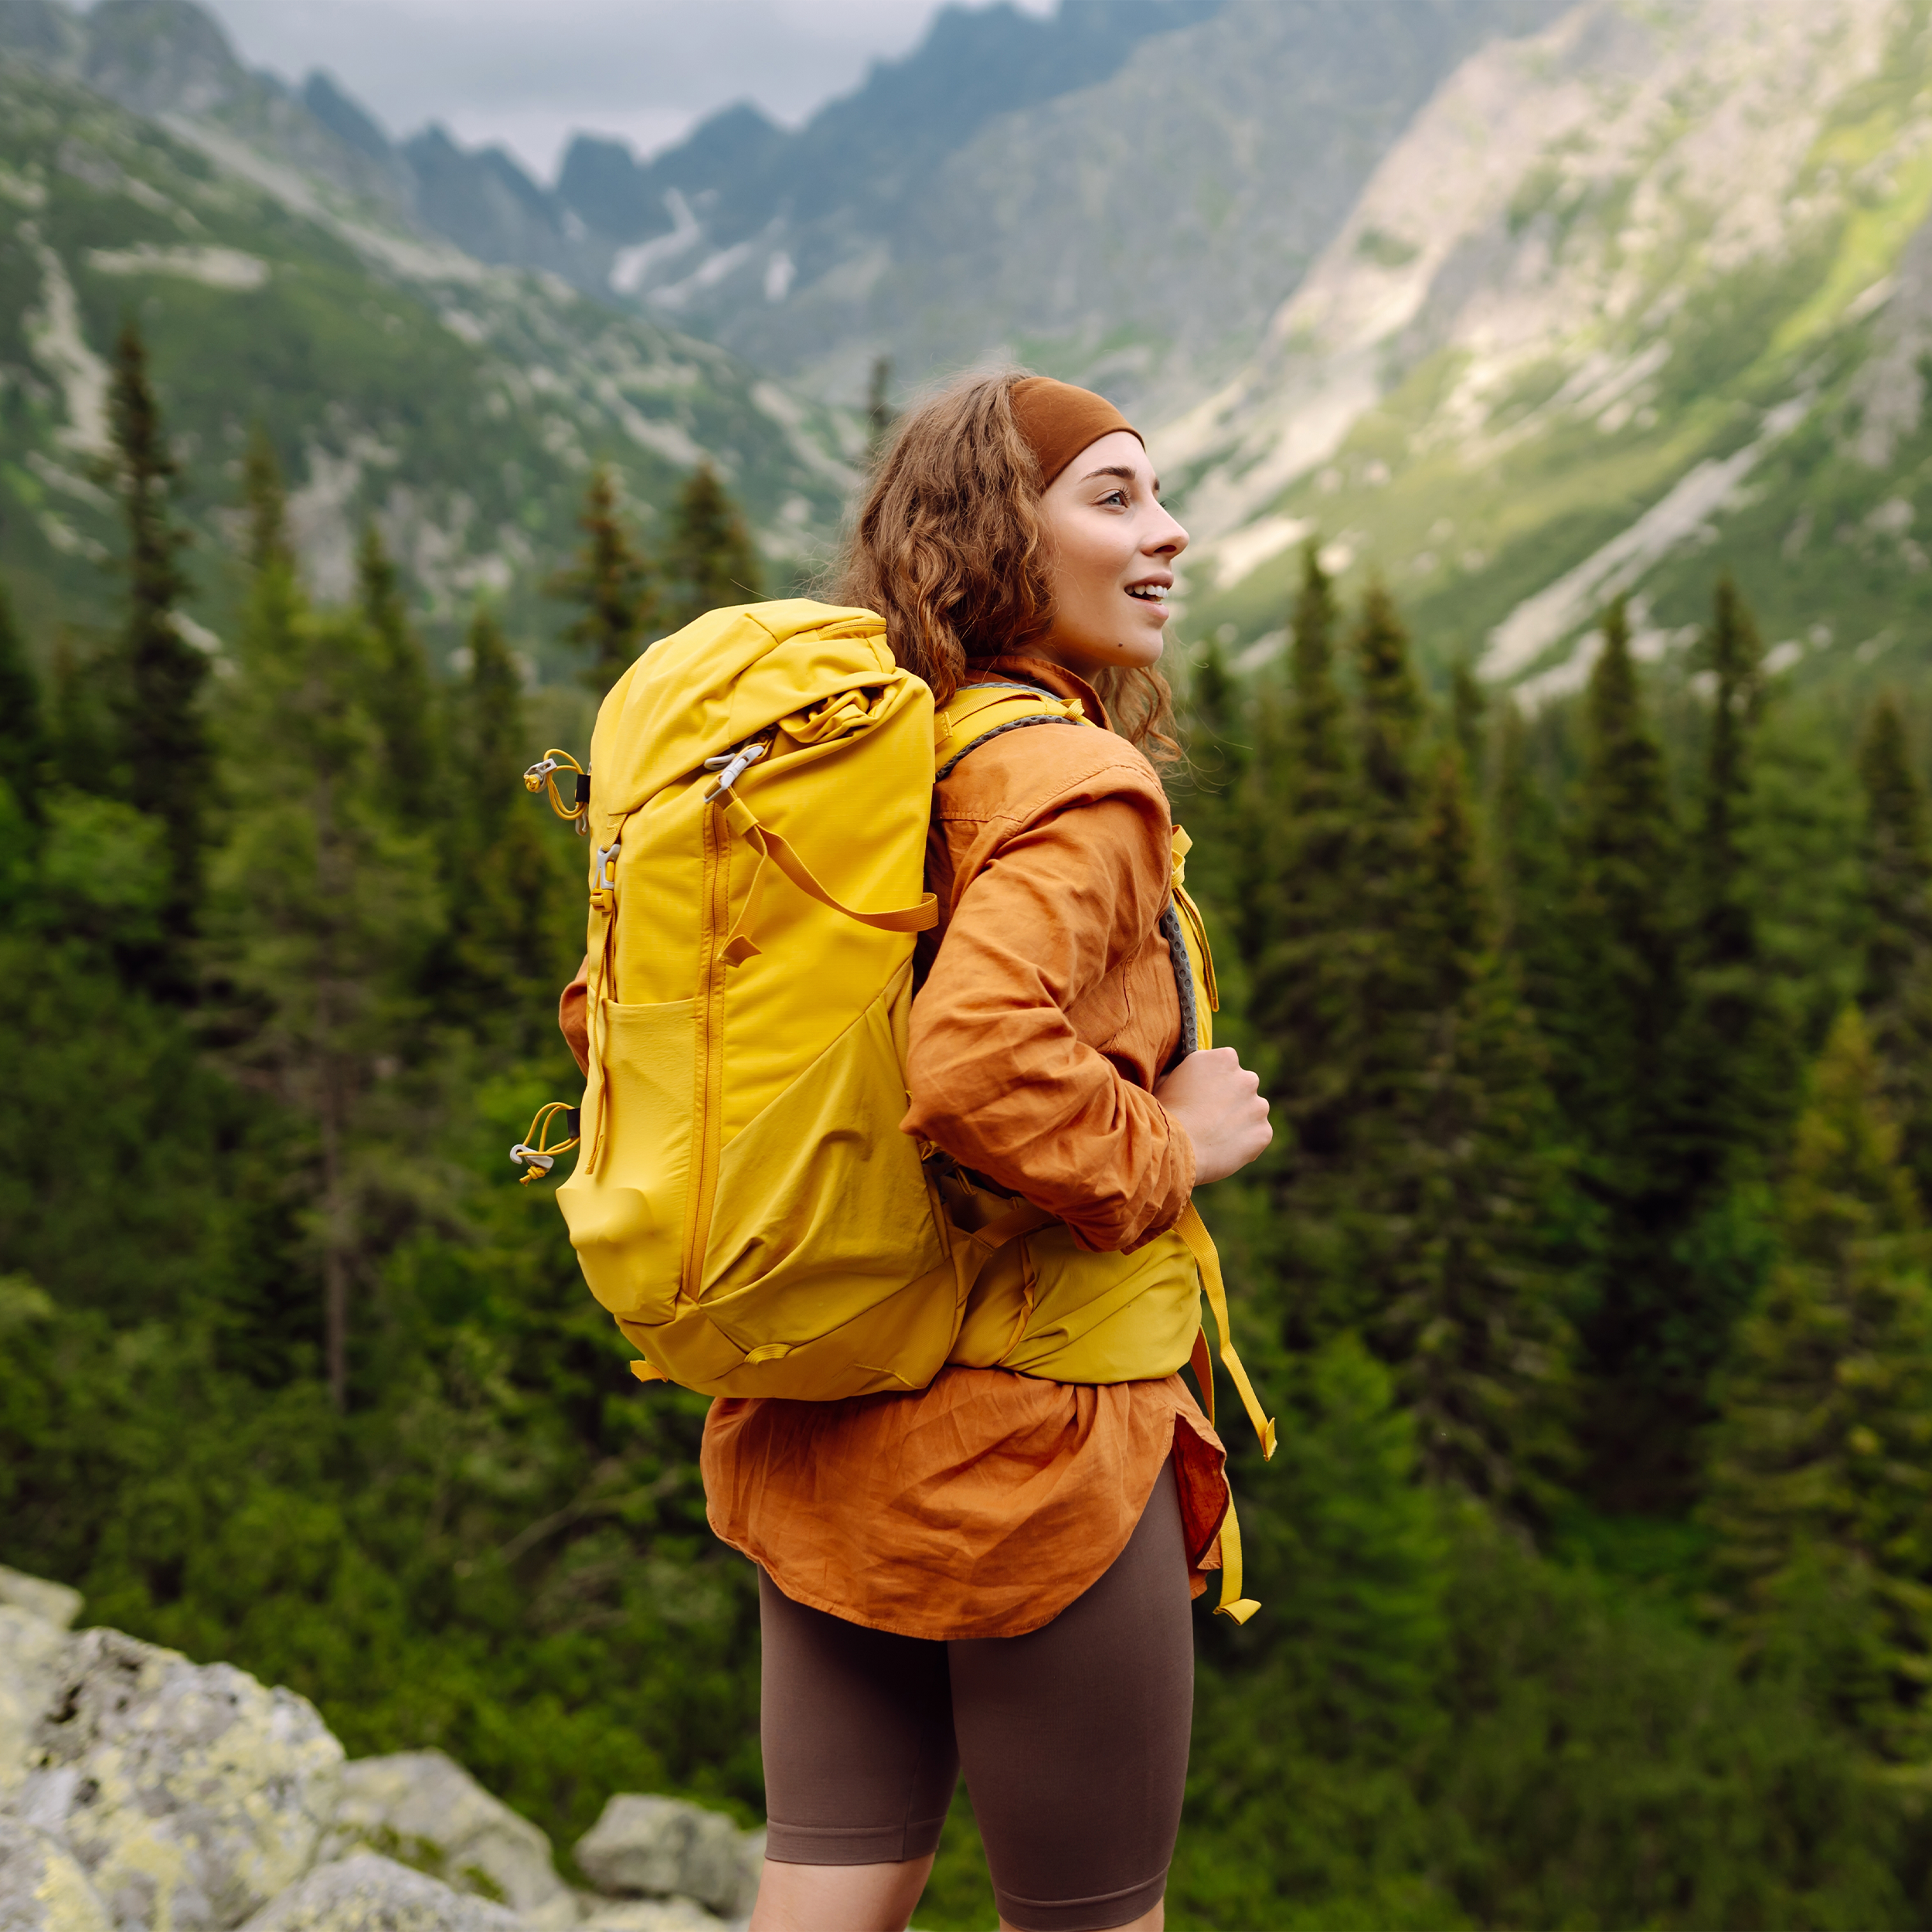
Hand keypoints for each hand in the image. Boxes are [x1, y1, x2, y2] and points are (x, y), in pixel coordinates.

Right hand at [1153, 1046, 1271, 1184]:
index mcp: (1224, 1058)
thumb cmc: (1164, 1112)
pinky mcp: (1264, 1132)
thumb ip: (1187, 1071)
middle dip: (1231, 1098)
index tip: (1203, 1093)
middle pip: (1243, 1085)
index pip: (1226, 1064)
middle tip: (1209, 1116)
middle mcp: (1247, 1077)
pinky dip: (1245, 1142)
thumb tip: (1188, 1075)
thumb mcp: (1167, 1078)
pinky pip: (1257, 1135)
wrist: (1176, 1148)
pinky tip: (1223, 1148)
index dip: (1214, 1080)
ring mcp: (1258, 1106)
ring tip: (1215, 1135)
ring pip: (1253, 1111)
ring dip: (1240, 1119)